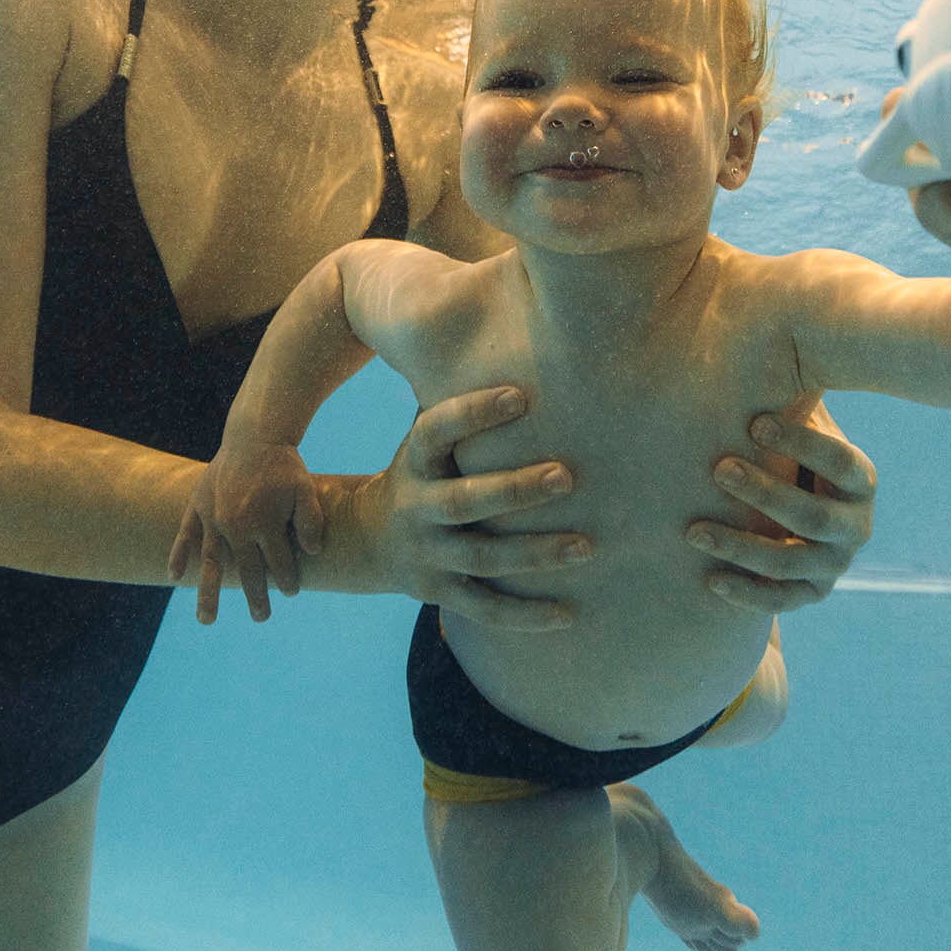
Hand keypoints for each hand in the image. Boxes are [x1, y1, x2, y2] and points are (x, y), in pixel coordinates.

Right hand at [168, 438, 323, 625]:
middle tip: (261, 618)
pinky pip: (186, 536)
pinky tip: (175, 578)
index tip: (291, 592)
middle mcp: (237, 526)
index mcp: (265, 523)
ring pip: (211, 563)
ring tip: (207, 621)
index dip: (288, 580)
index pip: (279, 563)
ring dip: (209, 593)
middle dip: (256, 596)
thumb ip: (311, 520)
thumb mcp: (306, 489)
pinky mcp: (198, 506)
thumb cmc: (284, 466)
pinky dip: (179, 556)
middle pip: (248, 571)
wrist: (254, 436)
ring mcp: (214, 518)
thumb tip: (312, 553)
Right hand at [348, 385, 591, 630]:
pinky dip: (526, 617)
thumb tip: (511, 333)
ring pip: (484, 559)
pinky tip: (570, 614)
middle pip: (465, 501)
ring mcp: (427, 555)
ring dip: (535, 554)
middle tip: (566, 476)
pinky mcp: (439, 593)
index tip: (520, 394)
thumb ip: (461, 405)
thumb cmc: (423, 473)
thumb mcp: (427, 439)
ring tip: (586, 546)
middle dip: (515, 490)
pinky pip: (485, 609)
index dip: (473, 412)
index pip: (436, 430)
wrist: (364, 541)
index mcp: (415, 461)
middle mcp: (417, 508)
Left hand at [685, 400, 876, 613]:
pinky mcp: (811, 592)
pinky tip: (708, 580)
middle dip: (765, 492)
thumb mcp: (788, 415)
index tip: (754, 422)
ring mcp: (834, 563)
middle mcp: (856, 524)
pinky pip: (784, 601)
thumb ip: (786, 381)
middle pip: (816, 517)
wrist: (788, 510)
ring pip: (794, 563)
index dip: (802, 443)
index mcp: (859, 476)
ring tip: (694, 531)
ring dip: (744, 547)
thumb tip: (770, 306)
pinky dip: (748, 594)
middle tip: (717, 467)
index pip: (842, 461)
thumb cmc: (780, 448)